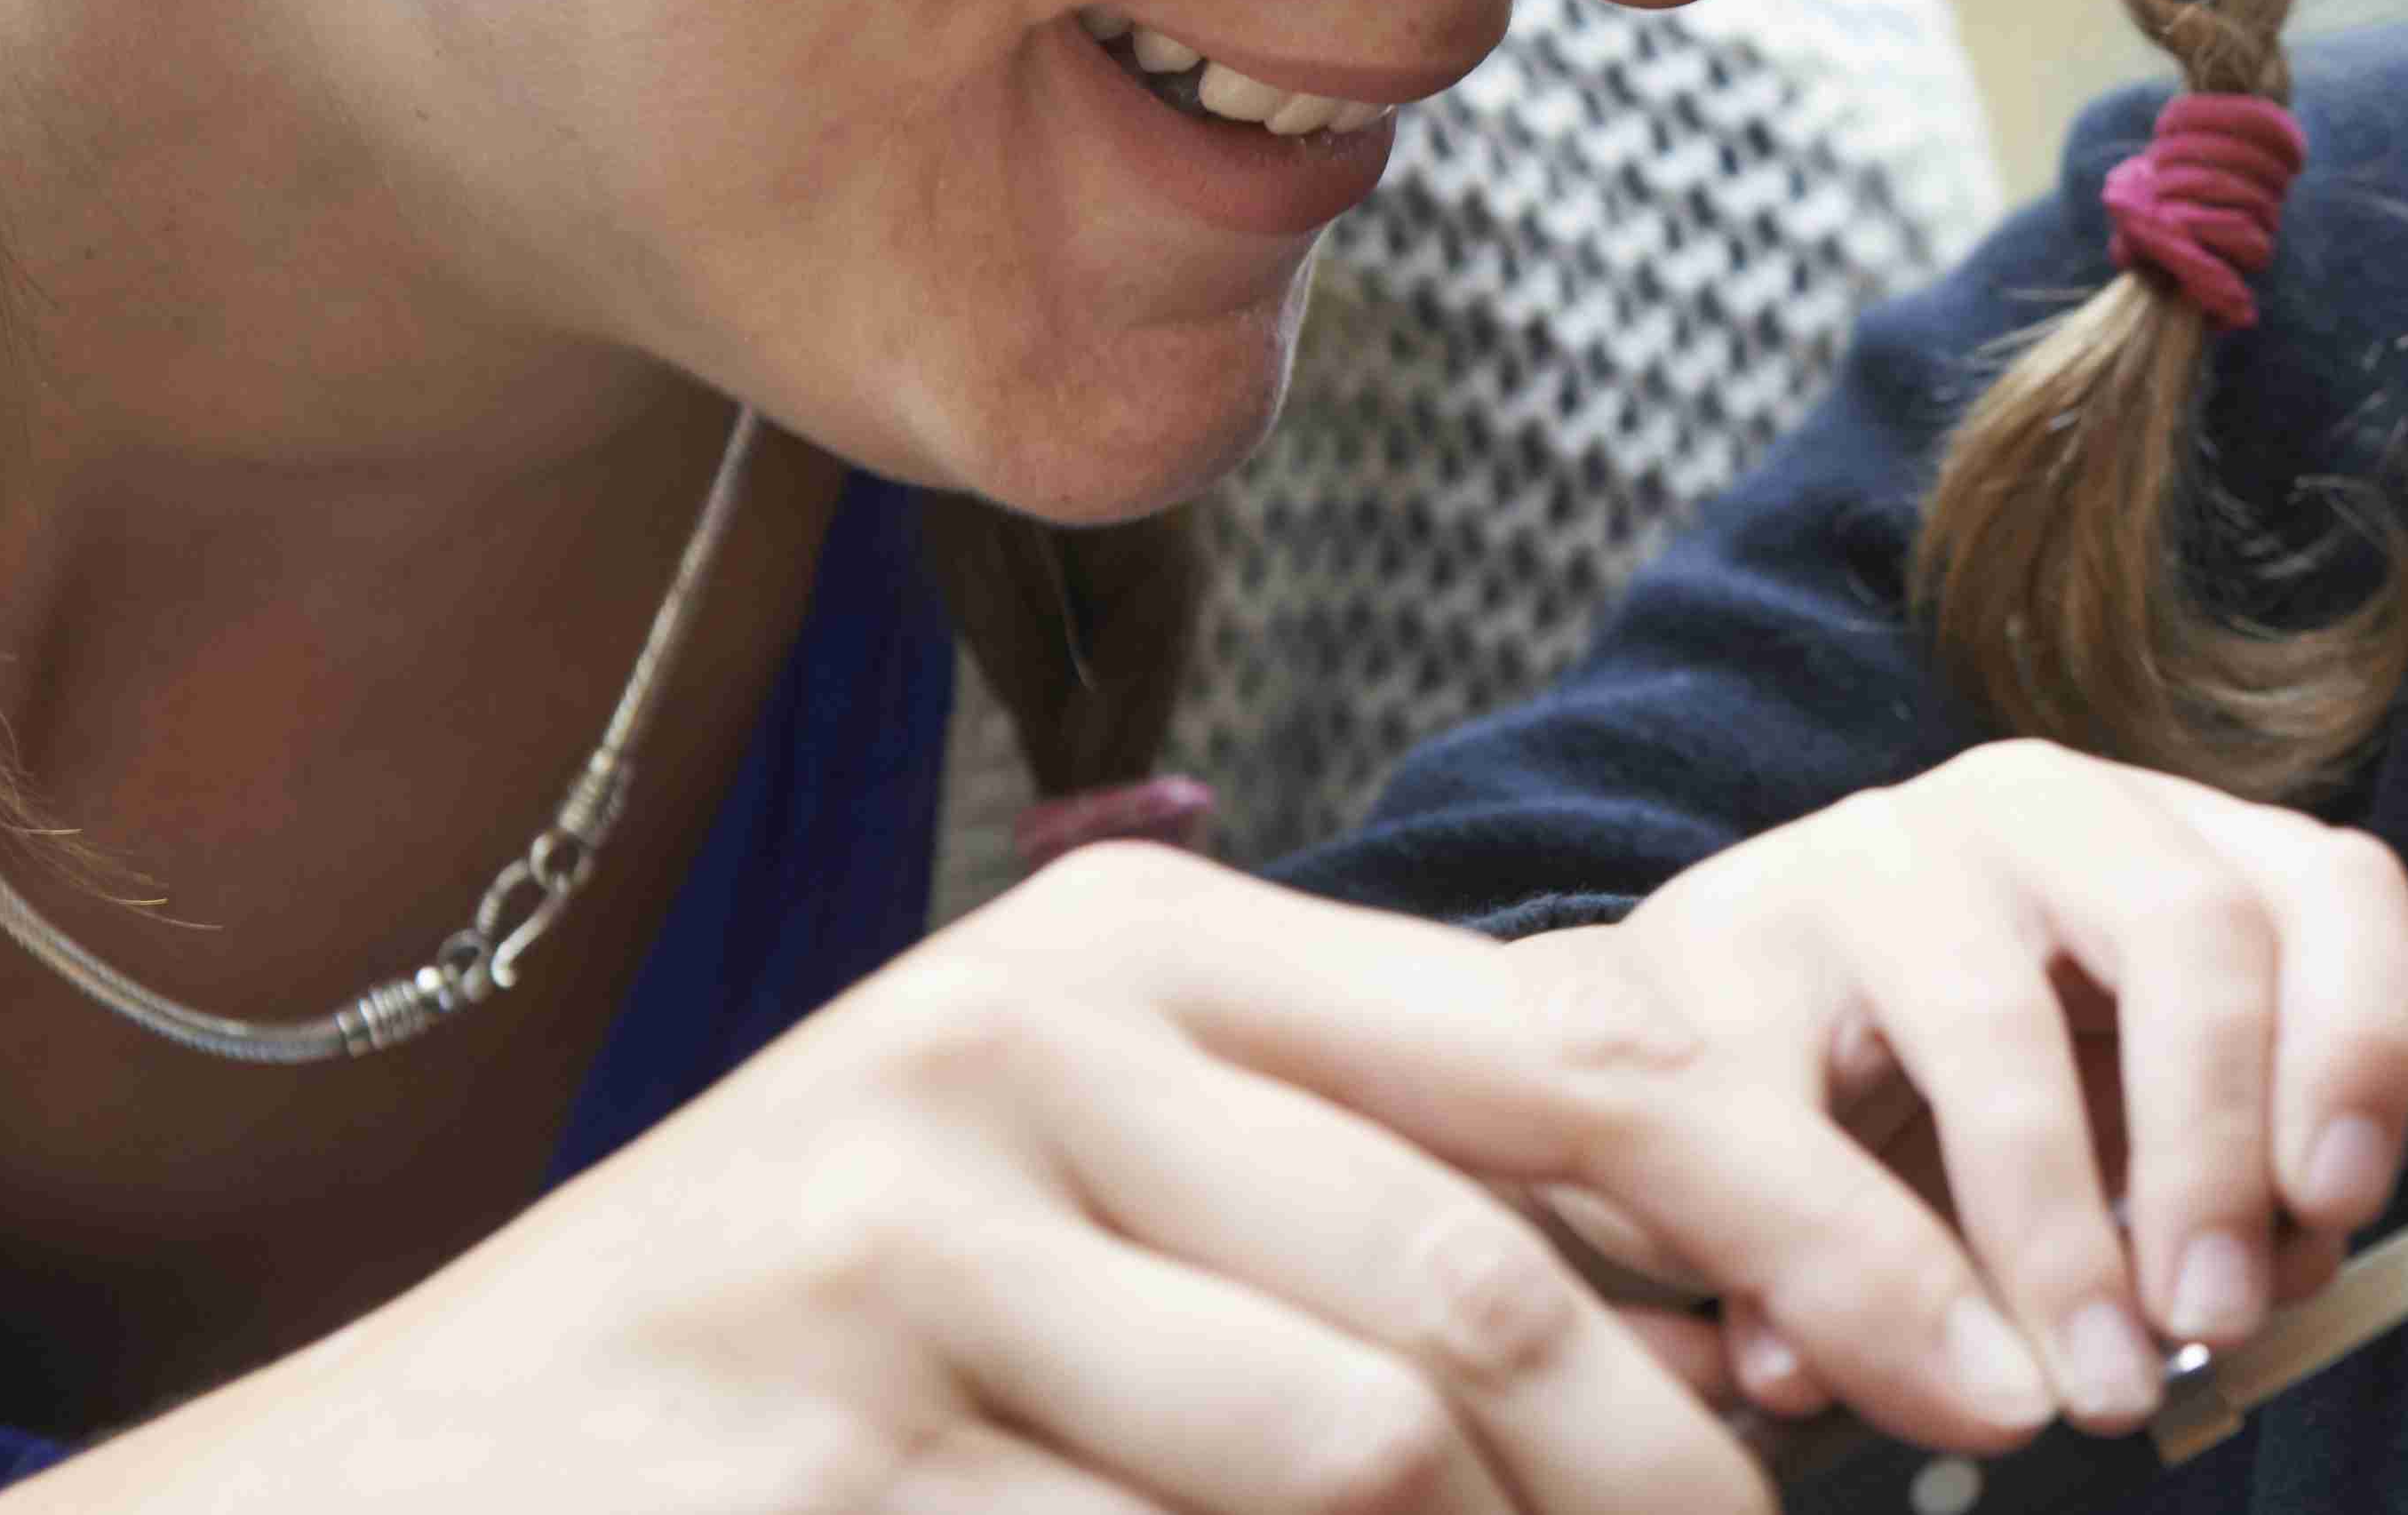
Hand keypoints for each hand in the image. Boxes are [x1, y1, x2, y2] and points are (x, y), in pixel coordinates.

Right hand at [7, 846, 2060, 1514]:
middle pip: (1492, 1284)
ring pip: (1363, 1450)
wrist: (426, 1476)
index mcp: (1156, 945)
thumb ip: (1394, 1197)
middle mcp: (1042, 1037)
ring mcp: (917, 1235)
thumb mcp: (1122, 1187)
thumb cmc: (846, 1331)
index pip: (1588, 1053)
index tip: (1981, 1370)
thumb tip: (1745, 1308)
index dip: (1818, 1220)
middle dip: (1700, 1465)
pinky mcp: (841, 1428)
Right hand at [1593, 739, 2407, 1434]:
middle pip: (2192, 931)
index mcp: (2153, 842)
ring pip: (2000, 1032)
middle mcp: (2025, 812)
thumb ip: (2188, 1184)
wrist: (1649, 1058)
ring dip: (2053, 1241)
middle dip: (2214, 1152)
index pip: (2324, 888)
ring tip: (2059, 1389)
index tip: (2333, 1206)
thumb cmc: (1908, 1091)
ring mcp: (1861, 863)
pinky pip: (1804, 1135)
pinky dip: (1857, 1286)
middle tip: (2205, 1321)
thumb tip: (2270, 1283)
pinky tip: (1869, 1375)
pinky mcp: (1705, 957)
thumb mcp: (2089, 1115)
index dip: (2358, 1045)